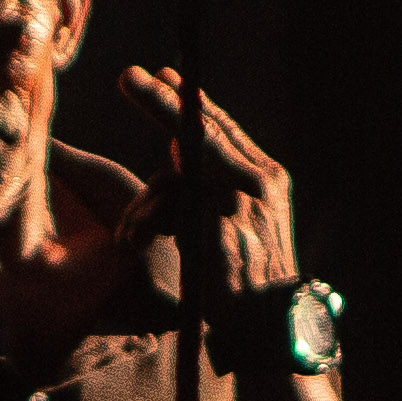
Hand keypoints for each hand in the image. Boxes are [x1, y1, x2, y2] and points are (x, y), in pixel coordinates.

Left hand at [115, 66, 299, 302]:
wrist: (271, 324)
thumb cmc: (251, 279)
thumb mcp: (240, 223)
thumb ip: (214, 185)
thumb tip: (175, 148)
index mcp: (267, 178)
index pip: (224, 130)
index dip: (193, 104)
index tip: (165, 76)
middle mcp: (259, 180)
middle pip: (201, 130)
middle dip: (161, 102)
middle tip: (129, 76)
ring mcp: (239, 198)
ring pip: (172, 175)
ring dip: (144, 207)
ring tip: (131, 239)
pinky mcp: (214, 222)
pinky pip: (163, 207)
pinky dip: (145, 224)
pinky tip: (139, 244)